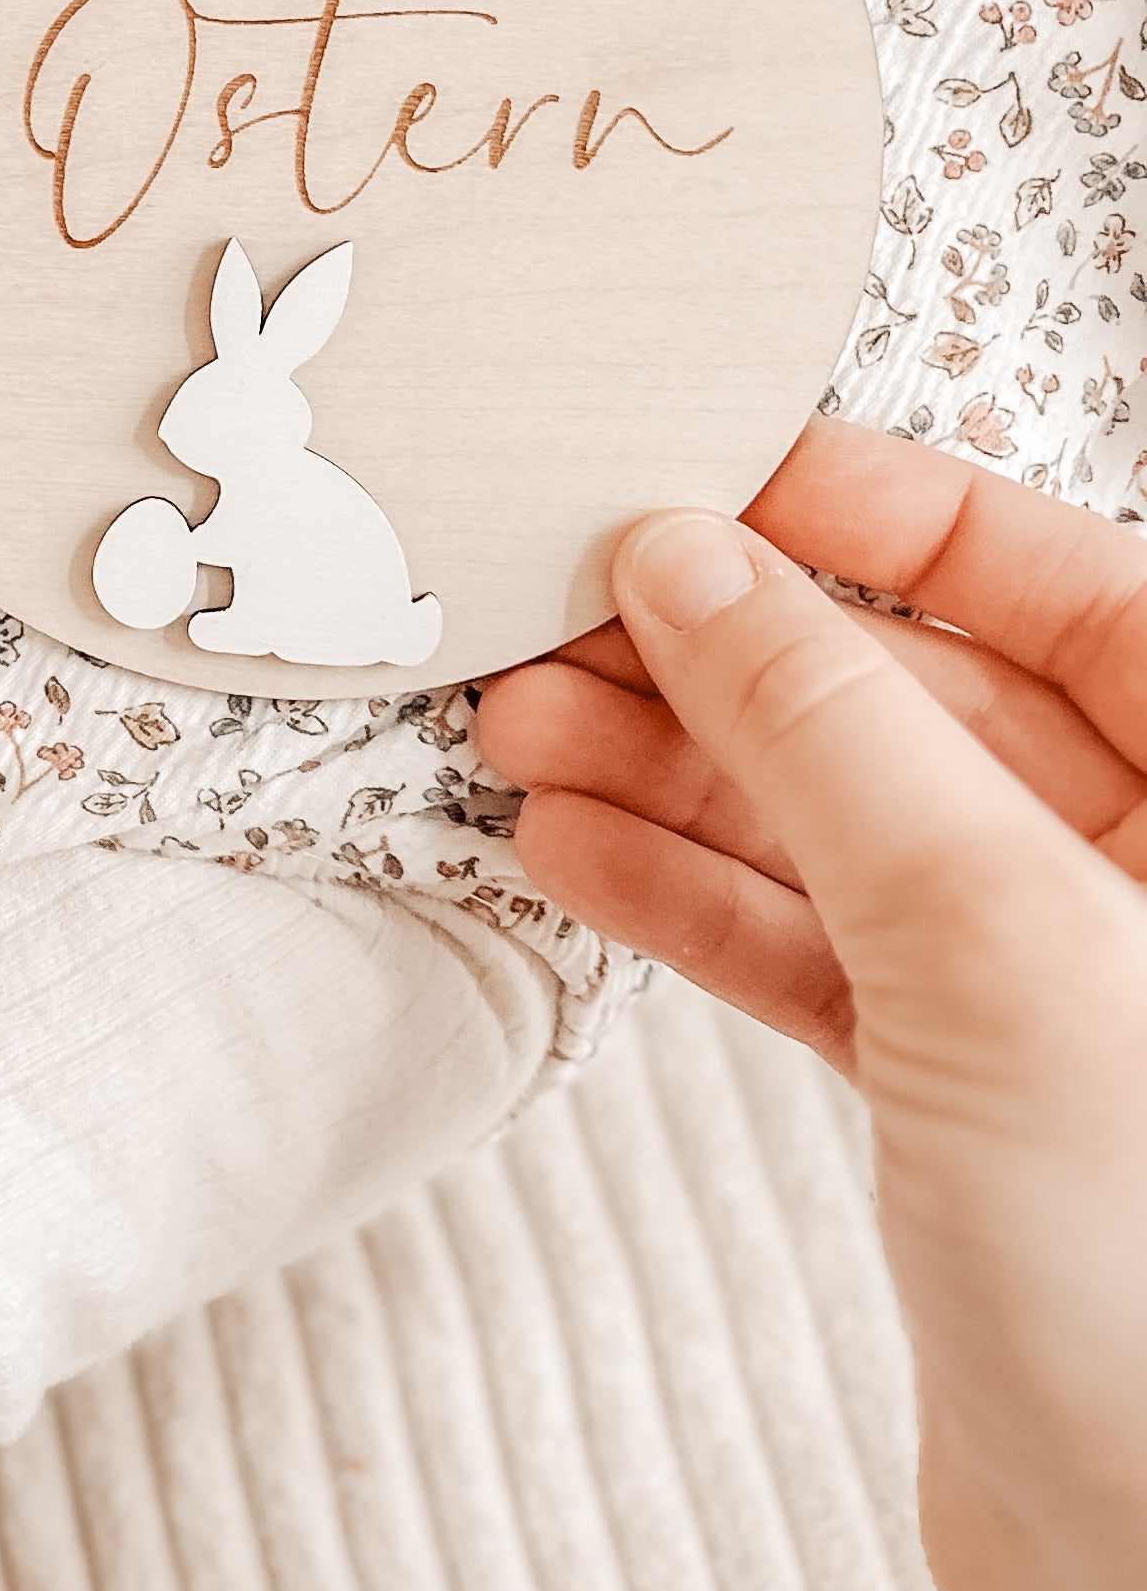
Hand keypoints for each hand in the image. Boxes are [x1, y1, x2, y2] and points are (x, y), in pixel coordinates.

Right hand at [483, 423, 1146, 1590]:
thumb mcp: (995, 931)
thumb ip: (832, 723)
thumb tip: (691, 554)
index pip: (1071, 584)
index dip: (893, 515)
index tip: (719, 475)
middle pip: (940, 700)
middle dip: (740, 652)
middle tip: (566, 612)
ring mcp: (1072, 1003)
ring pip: (857, 826)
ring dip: (681, 769)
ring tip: (518, 728)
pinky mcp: (979, 1116)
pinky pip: (825, 953)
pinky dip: (697, 897)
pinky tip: (571, 848)